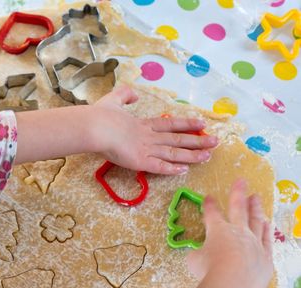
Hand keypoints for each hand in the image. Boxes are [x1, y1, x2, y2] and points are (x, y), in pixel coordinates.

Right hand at [91, 85, 217, 174]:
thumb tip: (134, 94)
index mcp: (142, 124)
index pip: (169, 124)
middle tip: (216, 141)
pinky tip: (185, 170)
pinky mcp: (140, 161)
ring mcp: (145, 149)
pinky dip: (172, 169)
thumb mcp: (113, 100)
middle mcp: (148, 136)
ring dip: (192, 155)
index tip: (202, 124)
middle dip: (198, 140)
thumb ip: (125, 95)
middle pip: (178, 138)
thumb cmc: (100, 115)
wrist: (95, 127)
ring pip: (174, 153)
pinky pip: (159, 166)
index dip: (186, 124)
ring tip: (208, 156)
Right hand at [187, 179, 272, 287]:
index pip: (212, 213)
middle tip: (241, 181)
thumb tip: (200, 254)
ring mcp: (254, 242)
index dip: (209, 204)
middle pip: (238, 208)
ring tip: (256, 197)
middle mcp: (237, 232)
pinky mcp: (265, 256)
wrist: (231, 285)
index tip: (209, 197)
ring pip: (256, 221)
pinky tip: (268, 223)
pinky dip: (267, 231)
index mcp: (217, 230)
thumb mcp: (194, 260)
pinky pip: (267, 240)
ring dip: (255, 208)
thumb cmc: (208, 270)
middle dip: (238, 193)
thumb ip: (198, 253)